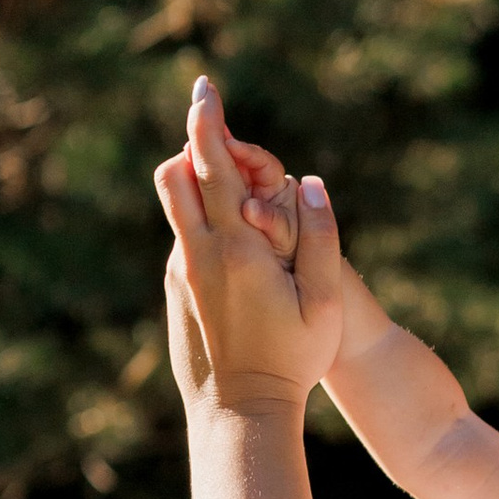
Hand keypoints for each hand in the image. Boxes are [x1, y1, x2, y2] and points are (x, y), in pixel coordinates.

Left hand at [154, 76, 342, 409]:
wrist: (242, 411)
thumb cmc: (293, 360)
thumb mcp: (322, 301)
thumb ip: (321, 238)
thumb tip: (311, 182)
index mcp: (237, 247)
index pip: (211, 165)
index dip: (206, 120)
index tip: (204, 87)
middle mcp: (199, 253)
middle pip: (176, 174)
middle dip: (194, 142)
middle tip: (217, 127)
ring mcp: (183, 273)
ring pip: (177, 207)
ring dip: (197, 182)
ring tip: (237, 191)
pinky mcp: (179, 291)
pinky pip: (187, 239)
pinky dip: (205, 223)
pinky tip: (240, 250)